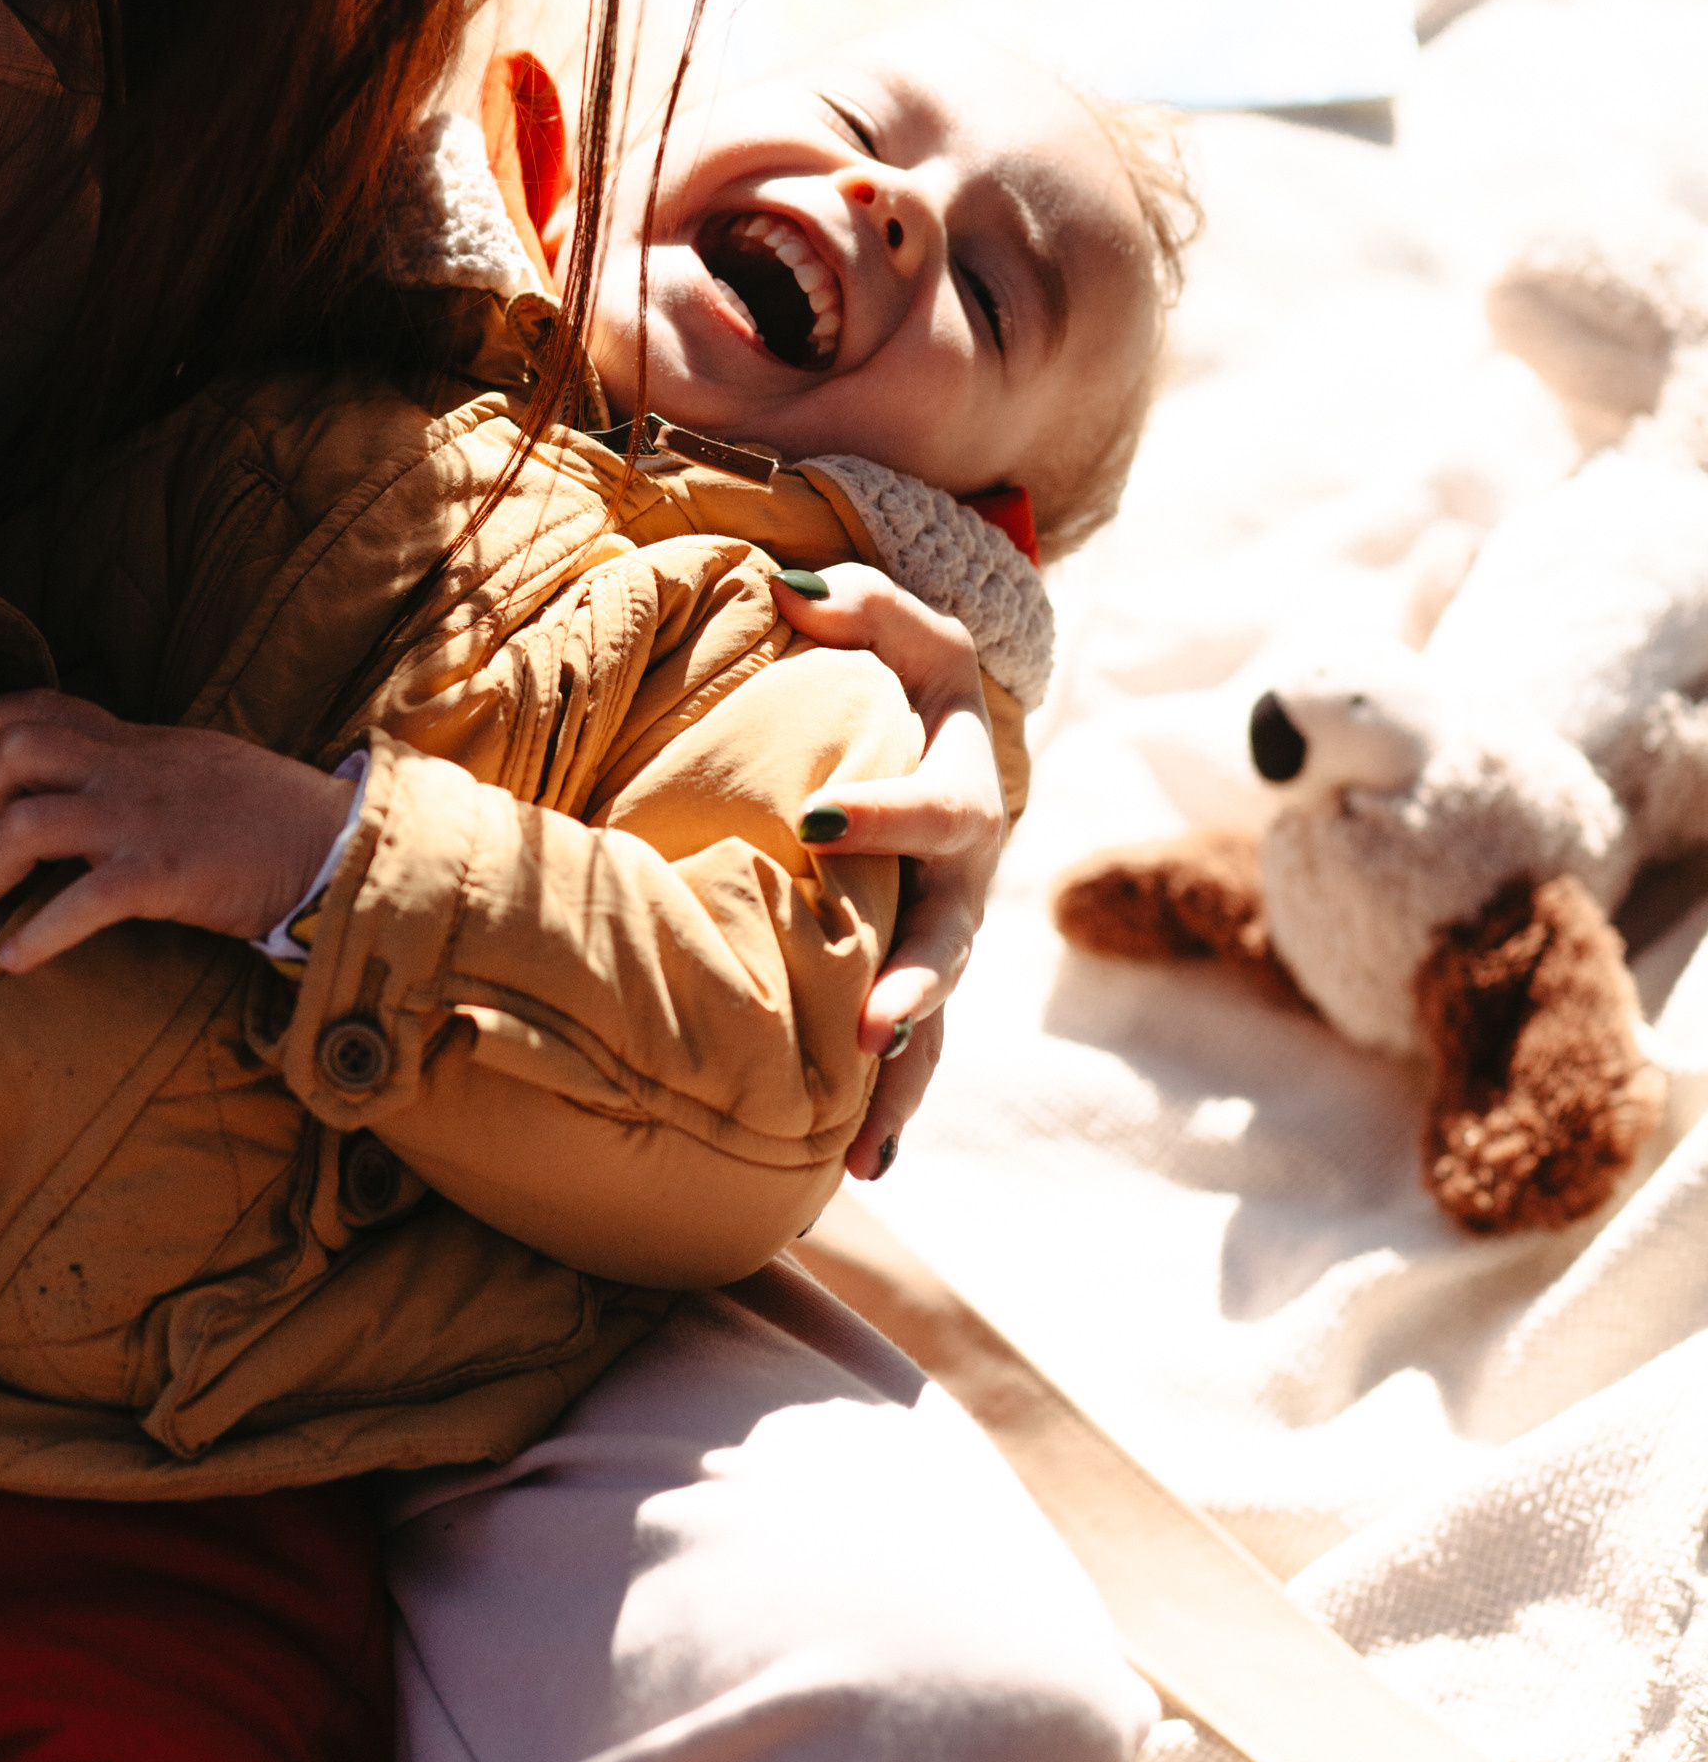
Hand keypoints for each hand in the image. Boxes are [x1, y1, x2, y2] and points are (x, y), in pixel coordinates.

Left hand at [0, 691, 358, 972]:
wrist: (339, 844)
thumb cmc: (279, 816)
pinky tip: (16, 962)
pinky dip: (38, 935)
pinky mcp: (163, 874)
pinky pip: (79, 902)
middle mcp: (134, 771)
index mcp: (144, 744)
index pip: (48, 705)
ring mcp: (145, 820)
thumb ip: (152, 767)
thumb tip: (114, 771)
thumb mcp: (207, 767)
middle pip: (20, 746)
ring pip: (30, 820)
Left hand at [771, 564, 1003, 1182]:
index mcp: (962, 774)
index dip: (887, 808)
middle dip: (915, 978)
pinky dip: (892, 1104)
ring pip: (940, 1010)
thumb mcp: (899, 624)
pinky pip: (916, 1046)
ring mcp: (952, 925)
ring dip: (905, 1072)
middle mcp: (969, 864)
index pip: (937, 796)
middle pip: (954, 930)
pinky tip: (862, 1168)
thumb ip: (858, 603)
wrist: (952, 727)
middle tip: (869, 1024)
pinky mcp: (925, 969)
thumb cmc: (900, 668)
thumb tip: (792, 594)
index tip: (816, 819)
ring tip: (864, 1144)